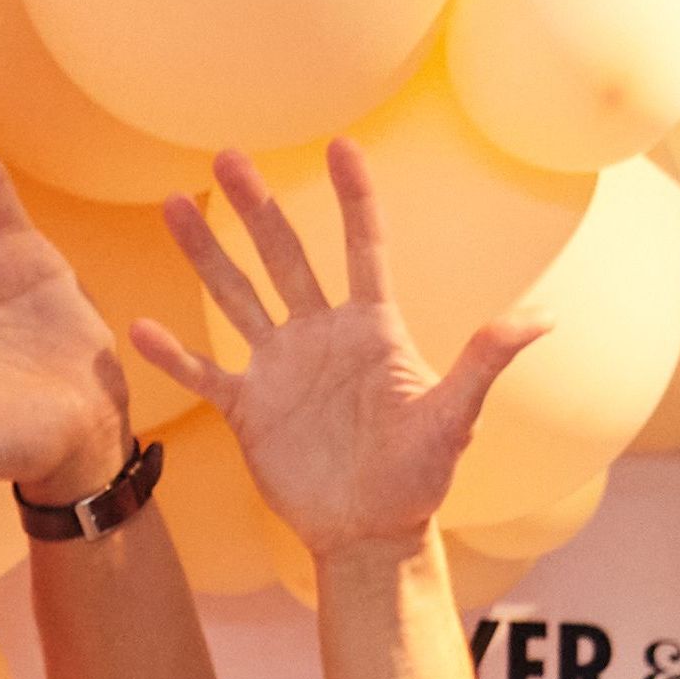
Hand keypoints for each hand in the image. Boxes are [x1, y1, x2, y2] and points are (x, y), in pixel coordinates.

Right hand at [142, 143, 534, 566]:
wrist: (371, 533)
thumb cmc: (419, 477)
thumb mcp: (455, 418)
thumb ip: (484, 363)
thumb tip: (539, 320)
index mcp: (371, 327)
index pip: (363, 245)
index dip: (353, 196)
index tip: (340, 144)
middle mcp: (321, 335)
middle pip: (284, 255)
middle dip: (256, 207)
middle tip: (228, 157)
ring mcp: (281, 369)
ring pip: (237, 297)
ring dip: (206, 254)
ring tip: (174, 205)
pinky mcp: (250, 410)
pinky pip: (206, 373)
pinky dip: (174, 355)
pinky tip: (140, 329)